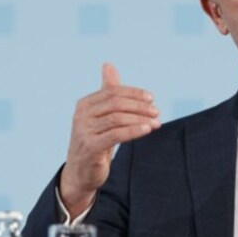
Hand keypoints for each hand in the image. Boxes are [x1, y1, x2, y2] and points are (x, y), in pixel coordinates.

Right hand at [59, 63, 159, 216]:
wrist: (81, 171)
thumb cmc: (95, 140)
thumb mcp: (101, 115)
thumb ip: (107, 92)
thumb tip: (108, 65)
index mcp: (85, 104)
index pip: (112, 91)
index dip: (134, 93)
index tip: (151, 99)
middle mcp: (81, 115)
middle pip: (116, 103)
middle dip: (139, 106)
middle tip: (156, 112)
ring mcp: (84, 131)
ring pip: (118, 118)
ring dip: (140, 119)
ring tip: (156, 123)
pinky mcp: (91, 146)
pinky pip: (116, 134)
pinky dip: (134, 130)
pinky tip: (147, 129)